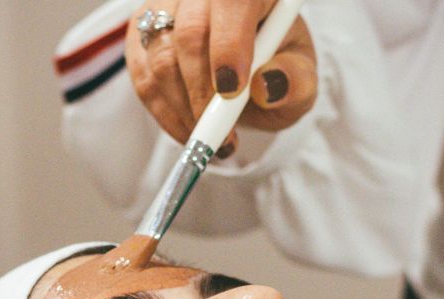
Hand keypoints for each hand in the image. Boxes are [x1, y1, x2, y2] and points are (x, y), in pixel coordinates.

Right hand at [125, 0, 316, 157]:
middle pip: (190, 31)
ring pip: (160, 56)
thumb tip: (268, 87)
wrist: (251, 70)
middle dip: (203, 93)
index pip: (232, 3)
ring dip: (184, 109)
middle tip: (223, 134)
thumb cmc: (277, 66)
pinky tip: (189, 129)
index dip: (228, 45)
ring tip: (212, 139)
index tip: (232, 92)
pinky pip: (142, 75)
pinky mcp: (142, 32)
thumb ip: (295, 81)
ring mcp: (167, 6)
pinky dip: (164, 112)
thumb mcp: (301, 77)